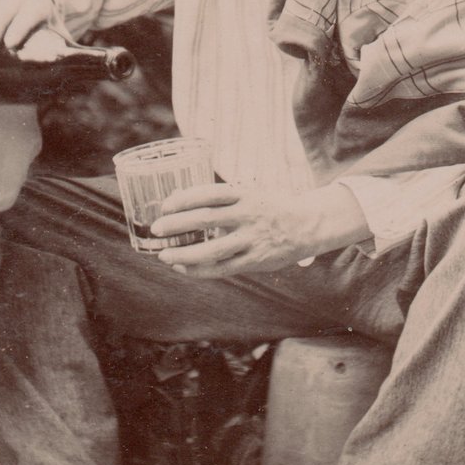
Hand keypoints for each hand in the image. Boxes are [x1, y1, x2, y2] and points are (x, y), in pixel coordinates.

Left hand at [148, 181, 369, 279]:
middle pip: (206, 219)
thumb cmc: (271, 207)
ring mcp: (252, 239)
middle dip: (177, 224)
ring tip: (164, 256)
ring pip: (212, 250)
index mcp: (246, 194)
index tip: (165, 205)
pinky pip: (223, 268)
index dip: (184, 199)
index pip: (209, 193)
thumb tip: (180, 200)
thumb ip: (221, 199)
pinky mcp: (256, 260)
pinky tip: (183, 269)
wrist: (309, 225)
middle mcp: (248, 215)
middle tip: (156, 229)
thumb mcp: (250, 193)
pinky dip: (200, 270)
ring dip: (184, 254)